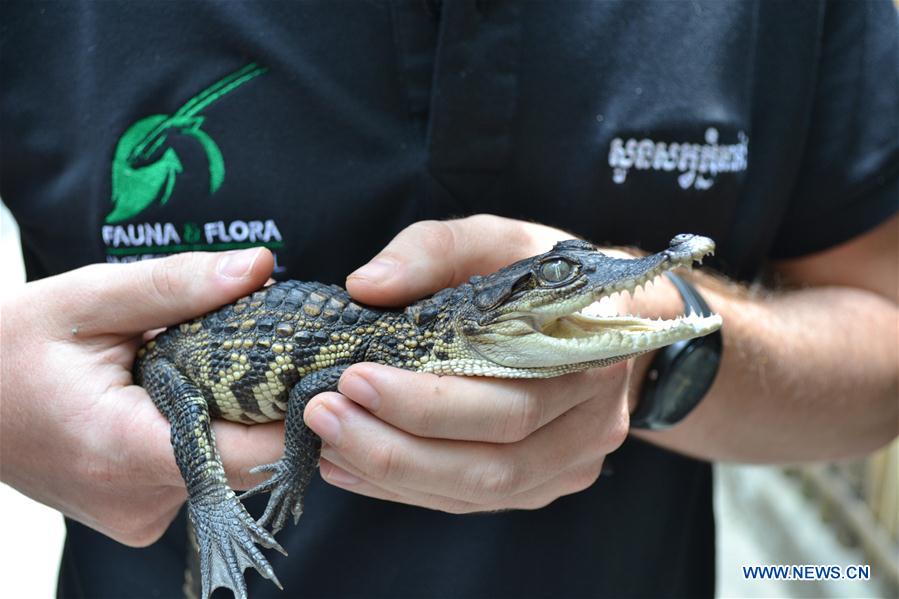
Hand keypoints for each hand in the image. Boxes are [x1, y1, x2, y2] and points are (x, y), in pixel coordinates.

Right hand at [0, 249, 282, 545]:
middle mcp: (140, 498)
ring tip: (217, 371)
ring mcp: (139, 513)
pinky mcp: (139, 512)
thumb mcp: (90, 298)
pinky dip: (206, 435)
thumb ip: (178, 284)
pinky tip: (186, 398)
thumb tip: (260, 265)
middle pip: (247, 460)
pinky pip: (200, 476)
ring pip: (227, 468)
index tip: (312, 367)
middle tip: (271, 353)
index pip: (251, 452)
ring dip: (233, 419)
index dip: (293, 411)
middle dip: (267, 405)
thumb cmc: (12, 346)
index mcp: (126, 449)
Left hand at [303, 215, 638, 512]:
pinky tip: (355, 468)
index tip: (354, 378)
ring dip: (394, 477)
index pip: (509, 403)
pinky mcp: (545, 483)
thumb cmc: (551, 276)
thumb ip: (436, 250)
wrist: (614, 318)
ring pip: (479, 493)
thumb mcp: (501, 239)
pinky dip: (408, 490)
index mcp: (589, 358)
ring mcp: (571, 463)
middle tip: (325, 416)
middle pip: (492, 464)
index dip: (427, 404)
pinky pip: (471, 500)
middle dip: (396, 448)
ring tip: (329, 444)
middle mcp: (591, 425)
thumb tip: (366, 285)